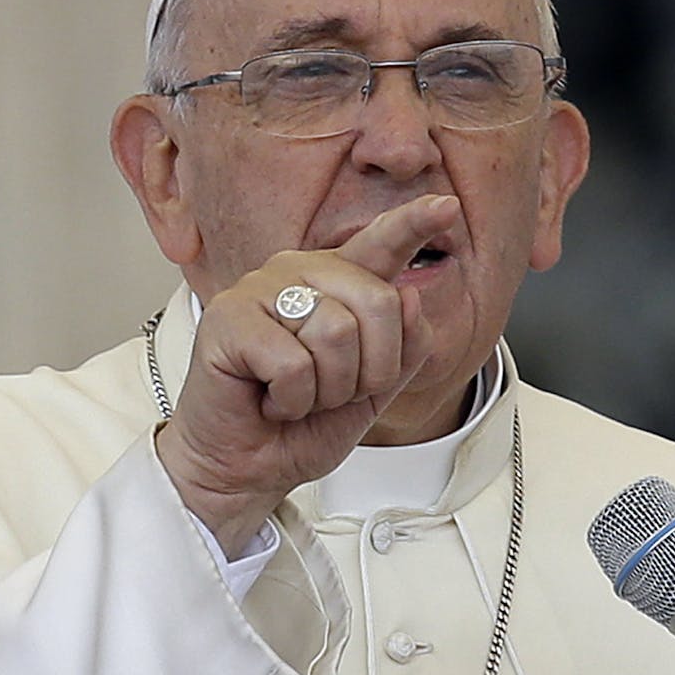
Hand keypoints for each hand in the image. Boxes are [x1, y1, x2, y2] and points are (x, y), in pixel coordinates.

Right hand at [156, 194, 461, 556]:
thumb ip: (404, 348)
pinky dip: (292, 400)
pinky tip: (269, 400)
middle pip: (378, 302)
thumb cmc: (301, 427)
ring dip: (327, 390)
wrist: (247, 469)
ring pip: (336, 332)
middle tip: (330, 394)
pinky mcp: (227, 318)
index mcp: (336, 282)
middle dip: (370, 370)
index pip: (382, 243)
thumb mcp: (374, 392)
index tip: (447, 205)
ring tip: (296, 396)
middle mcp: (297, 271)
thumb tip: (410, 296)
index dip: (414, 223)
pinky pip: (294, 362)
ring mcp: (259, 289)